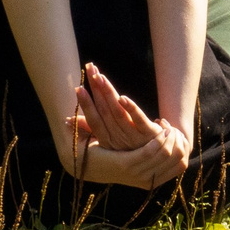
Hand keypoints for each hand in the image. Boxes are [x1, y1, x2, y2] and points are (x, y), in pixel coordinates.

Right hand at [66, 63, 192, 190]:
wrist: (163, 159)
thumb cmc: (132, 146)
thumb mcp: (110, 138)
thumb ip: (91, 127)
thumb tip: (66, 120)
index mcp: (108, 140)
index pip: (93, 119)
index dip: (85, 104)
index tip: (77, 87)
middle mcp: (118, 139)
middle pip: (104, 111)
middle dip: (97, 89)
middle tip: (90, 69)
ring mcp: (133, 137)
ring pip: (118, 112)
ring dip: (108, 93)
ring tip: (100, 77)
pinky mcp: (148, 134)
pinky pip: (138, 119)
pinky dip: (130, 108)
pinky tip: (123, 97)